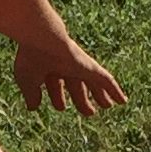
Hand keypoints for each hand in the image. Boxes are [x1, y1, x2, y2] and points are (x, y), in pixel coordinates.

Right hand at [8, 19, 126, 117]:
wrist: (42, 38)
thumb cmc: (31, 57)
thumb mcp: (27, 80)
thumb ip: (31, 94)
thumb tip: (33, 107)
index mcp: (49, 68)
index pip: (56, 85)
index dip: (58, 97)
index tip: (61, 107)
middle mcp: (65, 66)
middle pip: (78, 86)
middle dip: (82, 99)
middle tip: (89, 112)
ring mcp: (79, 66)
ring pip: (93, 84)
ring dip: (100, 96)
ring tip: (108, 106)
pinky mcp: (90, 67)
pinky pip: (106, 81)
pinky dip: (115, 91)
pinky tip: (123, 101)